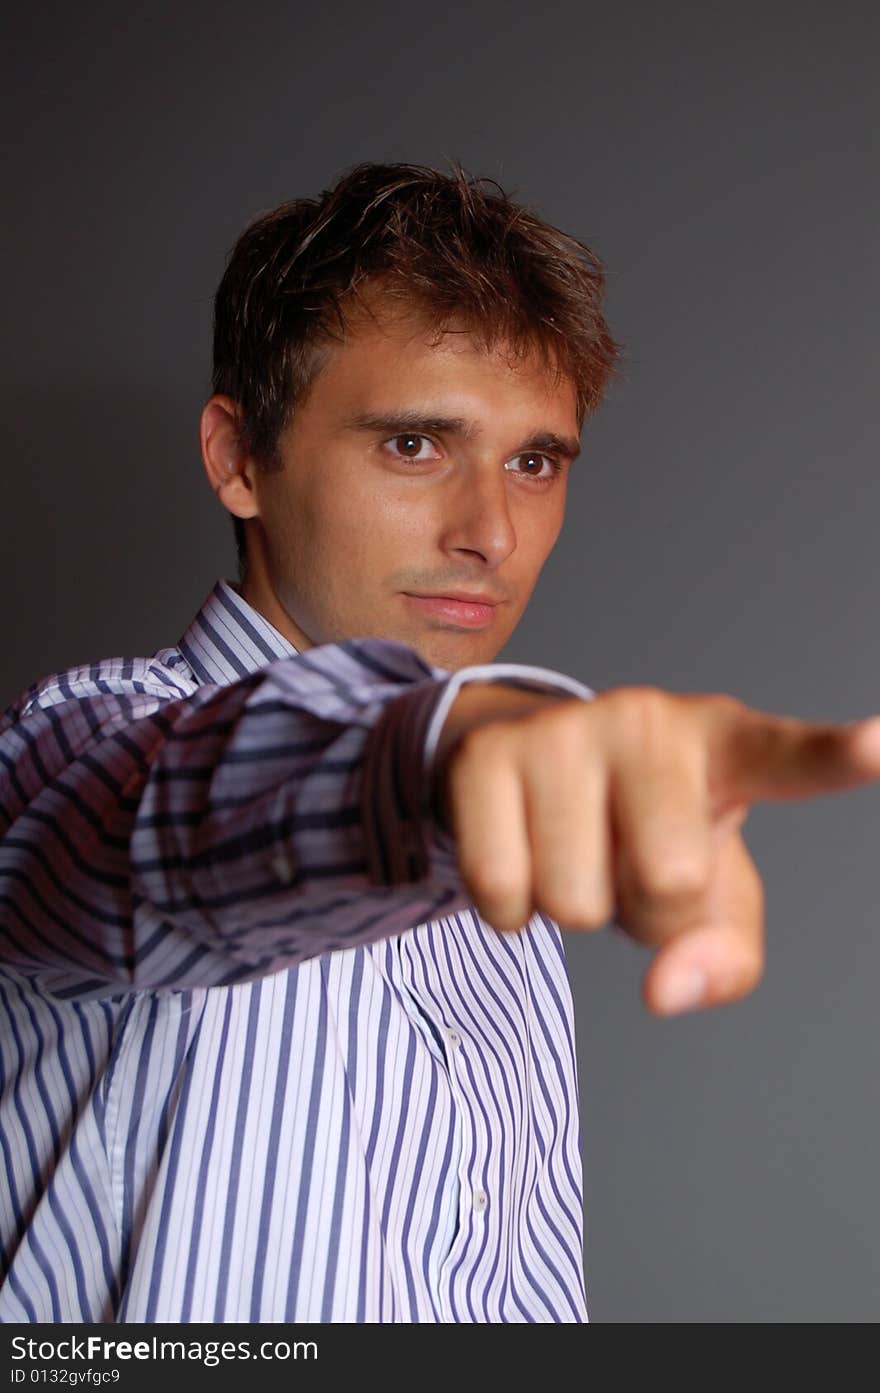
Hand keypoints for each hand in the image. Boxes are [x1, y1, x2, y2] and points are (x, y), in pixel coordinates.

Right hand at [433, 684, 879, 1015]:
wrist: (523, 760)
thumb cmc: (640, 830)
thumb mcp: (708, 896)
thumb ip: (724, 956)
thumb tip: (667, 992)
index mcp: (725, 745)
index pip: (790, 757)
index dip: (838, 755)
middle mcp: (647, 719)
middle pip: (669, 882)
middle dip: (641, 907)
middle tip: (623, 861)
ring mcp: (563, 730)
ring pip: (575, 898)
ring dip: (571, 906)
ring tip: (571, 849)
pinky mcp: (488, 754)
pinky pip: (500, 888)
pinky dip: (508, 908)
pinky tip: (517, 853)